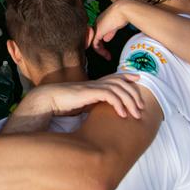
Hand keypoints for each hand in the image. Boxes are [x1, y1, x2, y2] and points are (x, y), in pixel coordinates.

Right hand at [28, 73, 144, 118]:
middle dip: (134, 93)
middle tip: (141, 107)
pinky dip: (119, 104)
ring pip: (119, 88)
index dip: (127, 75)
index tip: (137, 78)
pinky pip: (109, 95)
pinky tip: (122, 114)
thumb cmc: (63, 104)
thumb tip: (101, 114)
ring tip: (135, 114)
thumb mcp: (82, 104)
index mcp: (94, 85)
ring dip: (130, 101)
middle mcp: (95, 83)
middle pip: (121, 82)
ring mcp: (93, 86)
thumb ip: (92, 105)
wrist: (48, 100)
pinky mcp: (89, 92)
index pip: (114, 76)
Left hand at [91, 0, 131, 60]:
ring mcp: (96, 27)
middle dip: (101, 48)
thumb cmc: (122, 14)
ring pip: (94, 42)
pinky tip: (105, 54)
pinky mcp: (98, 31)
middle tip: (107, 55)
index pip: (99, 34)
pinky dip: (99, 50)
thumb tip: (106, 39)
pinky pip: (95, 44)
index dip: (102, 42)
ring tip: (107, 56)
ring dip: (101, 51)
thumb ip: (110, 32)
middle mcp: (97, 24)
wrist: (123, 9)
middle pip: (95, 38)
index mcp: (101, 21)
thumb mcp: (116, 25)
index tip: (108, 48)